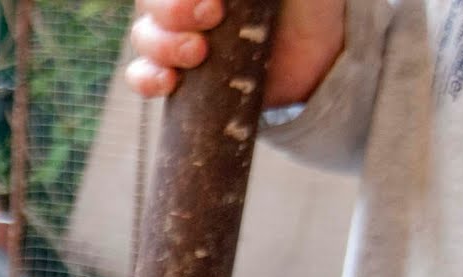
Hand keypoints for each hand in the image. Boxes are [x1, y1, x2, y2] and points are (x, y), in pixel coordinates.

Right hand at [126, 0, 345, 106]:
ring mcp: (177, 38)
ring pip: (143, 36)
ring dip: (162, 44)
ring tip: (198, 54)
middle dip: (172, 10)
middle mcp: (184, 2)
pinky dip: (147, 79)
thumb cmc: (308, 5)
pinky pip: (141, 76)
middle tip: (211, 16)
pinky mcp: (179, 78)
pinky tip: (168, 82)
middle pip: (150, 3)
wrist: (321, 60)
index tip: (214, 0)